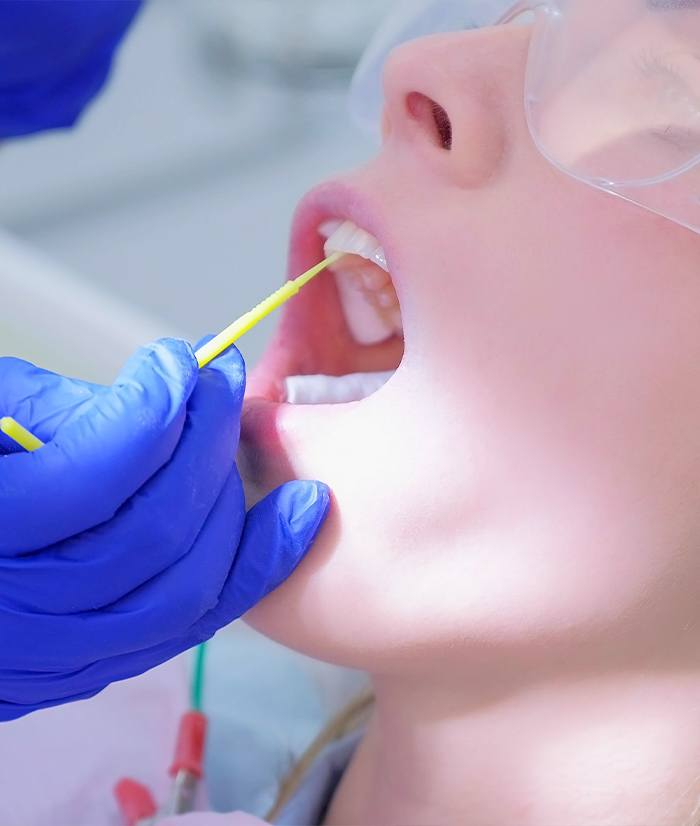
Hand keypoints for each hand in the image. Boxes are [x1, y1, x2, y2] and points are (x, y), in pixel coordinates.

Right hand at [0, 340, 328, 720]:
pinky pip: (196, 625)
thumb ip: (69, 413)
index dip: (151, 409)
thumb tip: (169, 396)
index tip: (177, 360)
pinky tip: (297, 515)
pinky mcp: (101, 666)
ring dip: (233, 502)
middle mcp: (22, 614)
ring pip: (188, 587)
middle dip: (205, 444)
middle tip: (221, 387)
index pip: (95, 477)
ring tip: (247, 439)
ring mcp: (63, 655)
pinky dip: (255, 566)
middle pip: (155, 532)